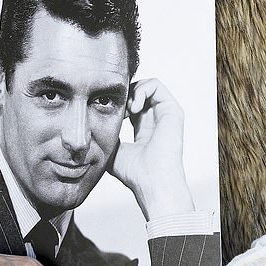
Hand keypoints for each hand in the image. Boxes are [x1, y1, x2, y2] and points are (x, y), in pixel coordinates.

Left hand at [108, 78, 193, 220]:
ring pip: (146, 85)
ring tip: (127, 109)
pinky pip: (155, 85)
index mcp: (143, 129)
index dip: (118, 102)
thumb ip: (107, 135)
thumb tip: (94, 125)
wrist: (152, 181)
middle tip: (117, 108)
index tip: (107, 110)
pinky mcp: (172, 110)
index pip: (131, 104)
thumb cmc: (134, 173)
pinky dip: (141, 90)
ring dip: (132, 91)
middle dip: (124, 94)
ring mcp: (165, 114)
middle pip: (138, 91)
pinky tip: (134, 107)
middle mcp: (155, 119)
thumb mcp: (114, 150)